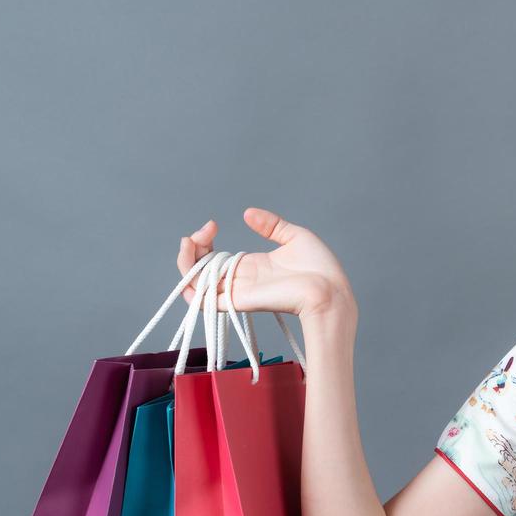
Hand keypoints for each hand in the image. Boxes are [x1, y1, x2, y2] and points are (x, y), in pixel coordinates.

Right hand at [177, 208, 354, 318]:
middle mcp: (240, 280)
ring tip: (191, 240)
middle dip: (191, 247)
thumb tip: (248, 213)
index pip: (213, 258)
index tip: (212, 224)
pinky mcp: (239, 301)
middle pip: (199, 269)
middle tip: (205, 231)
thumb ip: (271, 225)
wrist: (331, 289)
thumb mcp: (294, 236)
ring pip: (194, 283)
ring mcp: (238, 291)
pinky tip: (192, 259)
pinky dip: (189, 285)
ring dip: (185, 261)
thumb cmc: (320, 269)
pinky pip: (202, 301)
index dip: (203, 241)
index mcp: (251, 266)